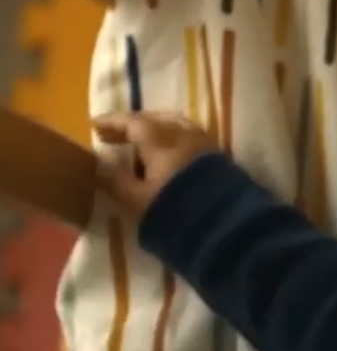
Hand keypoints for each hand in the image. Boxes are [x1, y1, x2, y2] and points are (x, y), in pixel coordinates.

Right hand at [91, 110, 220, 219]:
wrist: (227, 230)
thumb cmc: (175, 215)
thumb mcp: (137, 202)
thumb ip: (115, 180)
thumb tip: (101, 163)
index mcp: (162, 142)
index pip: (134, 122)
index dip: (113, 122)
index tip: (94, 125)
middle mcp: (186, 137)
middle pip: (157, 120)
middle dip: (133, 125)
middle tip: (113, 136)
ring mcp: (206, 146)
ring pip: (177, 126)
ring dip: (156, 129)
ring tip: (140, 143)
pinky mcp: (220, 160)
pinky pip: (192, 138)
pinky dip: (173, 139)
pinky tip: (167, 154)